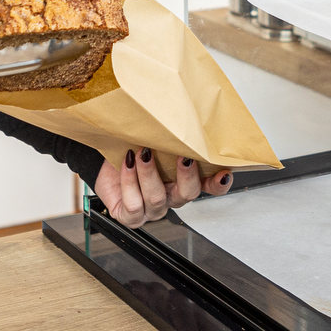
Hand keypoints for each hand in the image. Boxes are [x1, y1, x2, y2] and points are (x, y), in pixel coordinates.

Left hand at [93, 148, 233, 228]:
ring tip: (142, 153)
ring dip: (149, 173)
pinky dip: (129, 181)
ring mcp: (153, 210)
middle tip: (181, 156)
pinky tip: (127, 164)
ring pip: (157, 198)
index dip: (219, 184)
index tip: (224, 173)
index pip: (210, 187)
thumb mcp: (155, 141)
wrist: (106, 160)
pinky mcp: (132, 217)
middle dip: (185, 174)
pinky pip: (134, 204)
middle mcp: (171, 197)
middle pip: (188, 194)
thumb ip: (171, 137)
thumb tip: (181, 113)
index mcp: (184, 181)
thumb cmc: (133, 149)